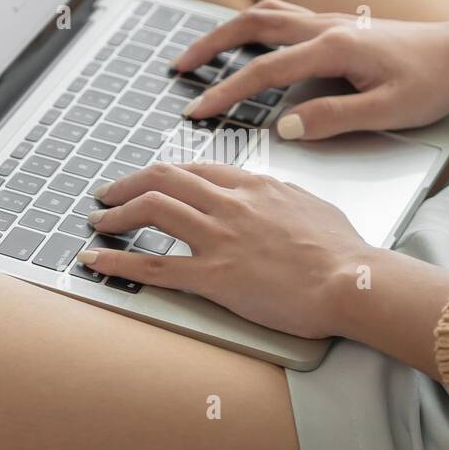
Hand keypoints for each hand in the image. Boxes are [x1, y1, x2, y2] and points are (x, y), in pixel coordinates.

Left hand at [75, 162, 372, 338]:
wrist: (352, 280)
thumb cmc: (343, 252)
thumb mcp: (311, 205)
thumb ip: (280, 196)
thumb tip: (269, 196)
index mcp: (255, 186)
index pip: (196, 168)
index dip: (164, 173)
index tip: (150, 180)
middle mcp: (231, 203)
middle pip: (164, 179)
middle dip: (128, 184)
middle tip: (108, 194)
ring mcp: (219, 237)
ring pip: (152, 210)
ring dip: (116, 213)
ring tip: (98, 221)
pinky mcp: (213, 275)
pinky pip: (154, 264)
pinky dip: (118, 260)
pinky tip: (96, 260)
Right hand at [174, 0, 448, 139]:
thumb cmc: (432, 82)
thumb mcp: (385, 111)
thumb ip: (332, 119)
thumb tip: (285, 127)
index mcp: (332, 48)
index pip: (263, 71)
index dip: (225, 91)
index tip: (196, 109)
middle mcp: (326, 27)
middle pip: (252, 26)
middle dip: (210, 46)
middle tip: (179, 68)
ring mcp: (332, 22)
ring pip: (267, 15)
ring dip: (229, 31)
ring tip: (204, 53)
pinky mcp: (340, 27)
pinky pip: (286, 18)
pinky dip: (257, 28)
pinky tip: (253, 44)